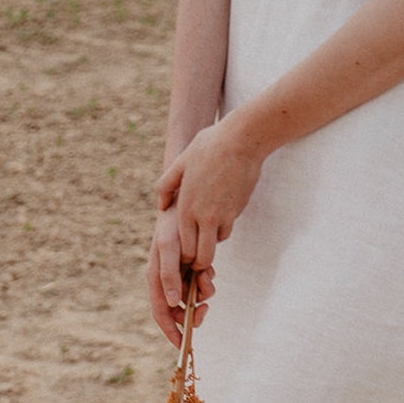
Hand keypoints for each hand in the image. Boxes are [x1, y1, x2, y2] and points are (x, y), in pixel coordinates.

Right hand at [148, 205, 214, 346]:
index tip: (183, 346)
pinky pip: (200, 283)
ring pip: (191, 297)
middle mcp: (165, 278)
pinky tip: (210, 271)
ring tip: (209, 281)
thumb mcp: (169, 247)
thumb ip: (168, 274)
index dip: (170, 331)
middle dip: (192, 313)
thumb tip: (174, 303)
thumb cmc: (173, 220)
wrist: (187, 197)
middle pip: (177, 310)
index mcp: (155, 276)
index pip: (161, 312)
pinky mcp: (191, 265)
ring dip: (202, 295)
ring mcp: (178, 272)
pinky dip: (207, 282)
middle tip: (205, 310)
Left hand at [157, 117, 264, 270]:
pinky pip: (227, 228)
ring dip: (211, 242)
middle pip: (201, 257)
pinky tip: (220, 215)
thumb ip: (166, 185)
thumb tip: (161, 208)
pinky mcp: (237, 211)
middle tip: (197, 258)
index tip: (184, 254)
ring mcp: (222, 216)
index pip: (184, 248)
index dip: (185, 256)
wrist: (242, 140)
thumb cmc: (209, 146)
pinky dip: (223, 227)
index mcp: (186, 207)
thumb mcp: (181, 162)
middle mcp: (203, 216)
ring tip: (207, 231)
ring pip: (216, 244)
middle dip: (199, 262)